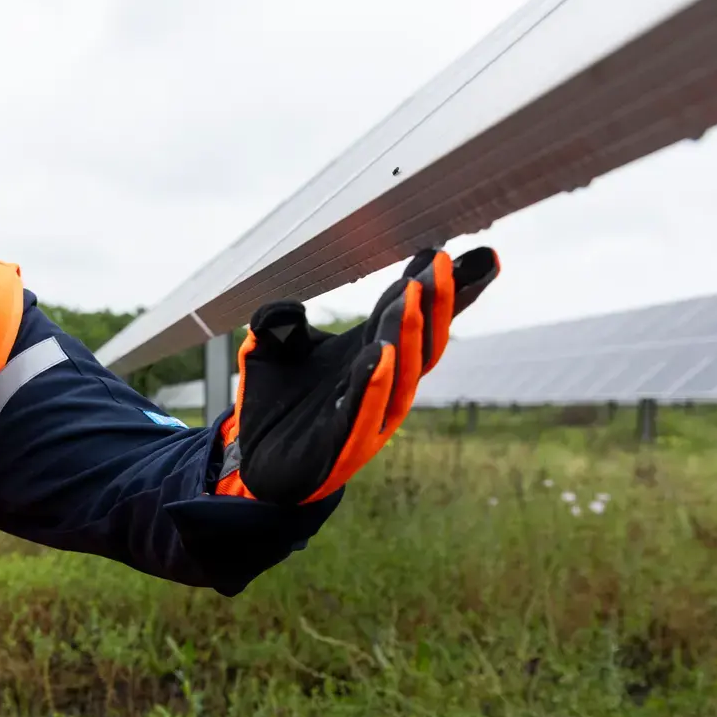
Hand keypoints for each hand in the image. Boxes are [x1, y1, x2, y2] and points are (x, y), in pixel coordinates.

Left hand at [219, 246, 497, 503]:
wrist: (254, 463)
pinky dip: (373, 384)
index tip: (463, 254)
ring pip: (400, 374)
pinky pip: (364, 414)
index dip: (440, 289)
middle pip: (420, 341)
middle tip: (442, 263)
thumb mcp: (269, 351)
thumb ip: (278, 323)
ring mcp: (369, 417)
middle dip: (434, 302)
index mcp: (371, 355)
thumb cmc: (276, 403)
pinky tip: (379, 355)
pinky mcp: (344, 447)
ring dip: (406, 335)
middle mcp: (383, 385)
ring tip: (411, 296)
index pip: (413, 318)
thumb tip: (287, 308)